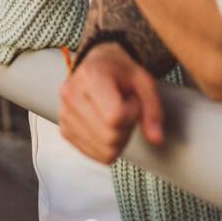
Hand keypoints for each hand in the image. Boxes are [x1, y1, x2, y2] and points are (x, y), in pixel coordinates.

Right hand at [58, 42, 164, 162]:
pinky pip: (96, 155)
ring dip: (118, 138)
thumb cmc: (120, 71)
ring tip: (114, 116)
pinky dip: (107, 146)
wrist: (96, 64)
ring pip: (105, 151)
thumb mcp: (143, 81)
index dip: (132, 113)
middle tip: (125, 108)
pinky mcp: (64, 130)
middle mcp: (71, 95)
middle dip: (127, 128)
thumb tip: (157, 140)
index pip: (115, 117)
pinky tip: (105, 125)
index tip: (132, 99)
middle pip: (110, 138)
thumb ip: (153, 110)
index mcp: (90, 76)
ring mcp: (64, 114)